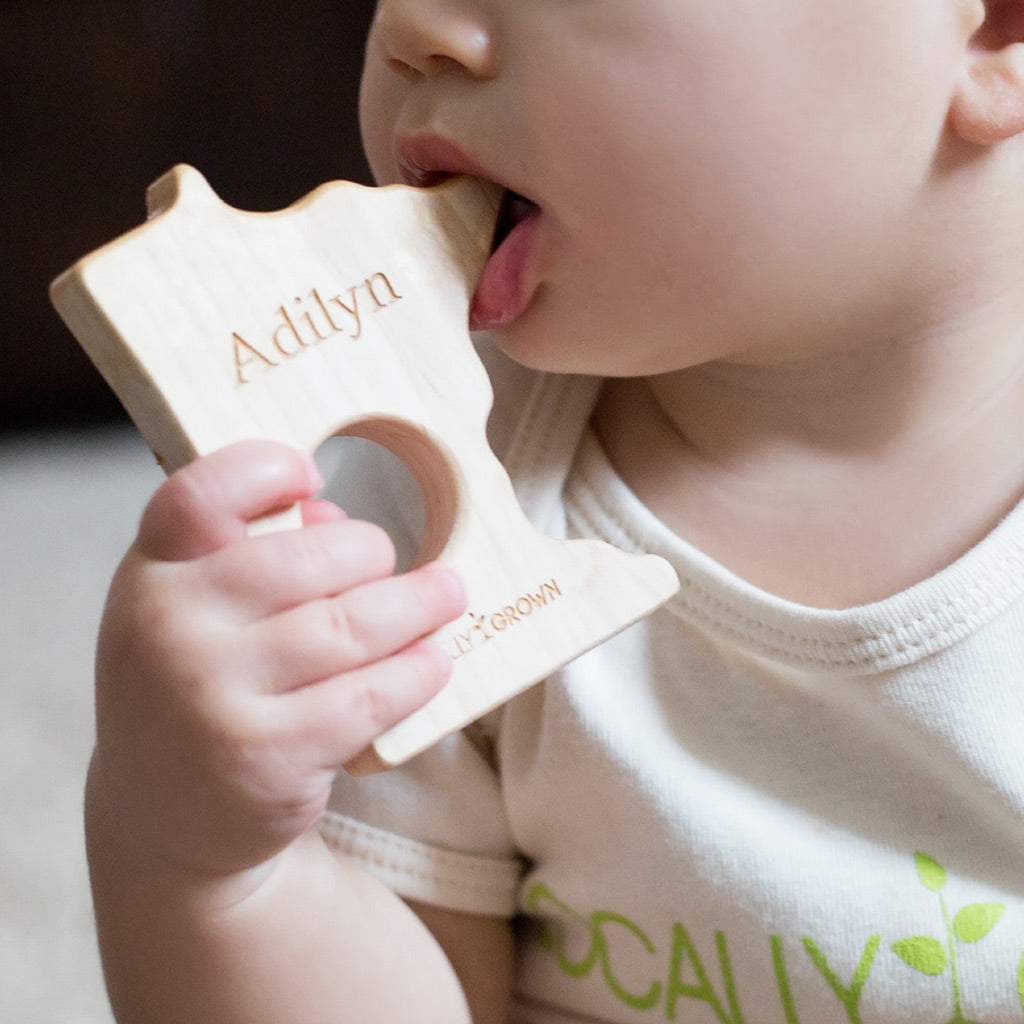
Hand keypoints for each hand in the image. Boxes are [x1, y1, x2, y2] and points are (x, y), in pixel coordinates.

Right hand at [88, 440, 465, 880]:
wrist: (164, 820)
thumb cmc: (198, 689)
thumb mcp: (197, 612)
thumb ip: (252, 554)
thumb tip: (333, 515)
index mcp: (150, 576)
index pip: (199, 496)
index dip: (263, 469)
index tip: (311, 474)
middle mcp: (168, 630)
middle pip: (308, 557)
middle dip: (370, 552)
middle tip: (392, 560)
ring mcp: (213, 697)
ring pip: (351, 625)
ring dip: (417, 606)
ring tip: (447, 596)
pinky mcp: (267, 757)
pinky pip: (370, 696)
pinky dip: (415, 673)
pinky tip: (434, 662)